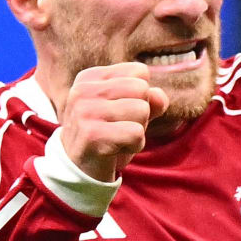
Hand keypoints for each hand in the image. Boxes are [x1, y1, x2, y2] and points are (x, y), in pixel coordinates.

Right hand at [60, 62, 166, 180]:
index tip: (120, 112)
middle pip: (141, 89)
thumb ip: (150, 99)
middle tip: (120, 127)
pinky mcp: (91, 135)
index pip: (139, 72)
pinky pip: (137, 133)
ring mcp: (84, 111)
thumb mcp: (132, 111)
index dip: (141, 95)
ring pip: (141, 110)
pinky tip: (117, 149)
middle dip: (141, 113)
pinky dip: (135, 145)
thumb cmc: (110, 134)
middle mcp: (83, 90)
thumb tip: (159, 96)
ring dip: (138, 131)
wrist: (81, 168)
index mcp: (90, 78)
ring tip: (118, 138)